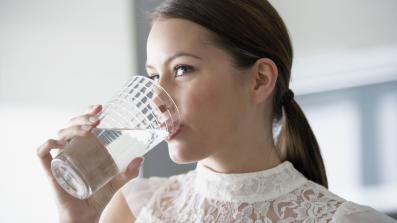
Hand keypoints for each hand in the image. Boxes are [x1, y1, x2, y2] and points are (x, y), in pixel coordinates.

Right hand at [37, 104, 143, 222]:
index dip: (88, 112)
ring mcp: (61, 158)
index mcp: (85, 148)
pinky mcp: (51, 170)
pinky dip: (49, 144)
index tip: (100, 108)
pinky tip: (61, 143)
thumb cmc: (98, 196)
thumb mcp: (116, 182)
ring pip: (60, 134)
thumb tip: (141, 158)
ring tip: (89, 130)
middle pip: (71, 125)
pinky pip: (42, 152)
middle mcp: (71, 149)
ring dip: (73, 128)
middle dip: (83, 118)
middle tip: (97, 120)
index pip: (83, 124)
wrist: (85, 215)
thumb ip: (128, 172)